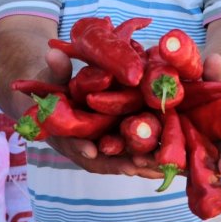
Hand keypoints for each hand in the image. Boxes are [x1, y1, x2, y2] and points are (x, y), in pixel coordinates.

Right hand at [43, 46, 162, 177]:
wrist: (57, 97)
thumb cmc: (52, 88)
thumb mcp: (52, 78)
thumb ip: (56, 70)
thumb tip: (53, 53)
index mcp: (65, 133)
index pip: (71, 142)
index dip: (79, 147)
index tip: (90, 151)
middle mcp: (85, 145)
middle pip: (101, 159)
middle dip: (117, 163)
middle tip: (133, 166)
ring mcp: (103, 147)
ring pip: (121, 161)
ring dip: (139, 166)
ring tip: (158, 168)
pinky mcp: (119, 143)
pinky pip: (134, 154)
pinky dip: (148, 160)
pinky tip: (168, 164)